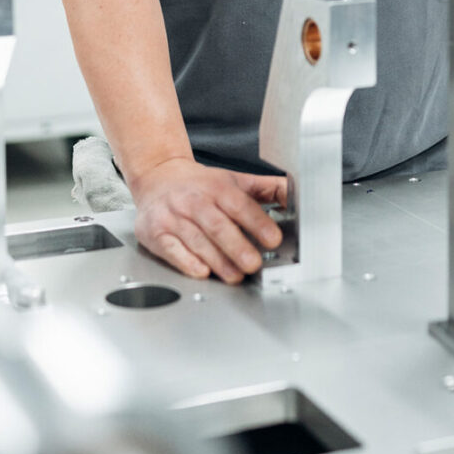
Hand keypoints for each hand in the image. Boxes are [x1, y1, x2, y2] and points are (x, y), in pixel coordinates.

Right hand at [130, 156, 286, 283]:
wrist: (157, 177)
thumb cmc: (200, 185)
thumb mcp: (235, 180)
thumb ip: (267, 189)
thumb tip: (297, 195)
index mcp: (218, 187)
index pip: (240, 205)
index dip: (258, 223)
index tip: (273, 239)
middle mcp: (195, 201)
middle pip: (218, 225)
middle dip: (238, 247)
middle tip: (254, 264)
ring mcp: (174, 217)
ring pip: (197, 241)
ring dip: (217, 261)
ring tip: (234, 276)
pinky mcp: (156, 233)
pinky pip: (172, 249)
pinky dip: (187, 262)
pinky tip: (202, 271)